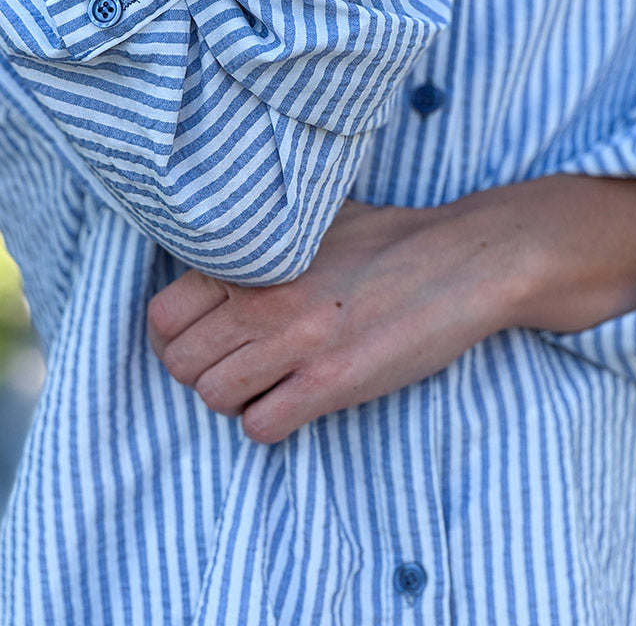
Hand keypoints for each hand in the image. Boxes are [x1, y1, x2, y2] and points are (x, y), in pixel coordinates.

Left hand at [147, 199, 503, 443]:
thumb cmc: (390, 238)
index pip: (163, 317)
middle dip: (206, 371)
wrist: (463, 261)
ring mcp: (296, 341)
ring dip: (238, 399)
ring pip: (214, 397)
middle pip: (182, 364)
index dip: (179, 337)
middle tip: (243, 364)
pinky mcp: (331, 381)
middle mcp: (264, 298)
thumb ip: (260, 239)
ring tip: (273, 382)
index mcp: (254, 257)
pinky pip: (260, 426)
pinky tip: (299, 400)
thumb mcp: (314, 219)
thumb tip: (215, 253)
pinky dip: (270, 421)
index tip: (209, 339)